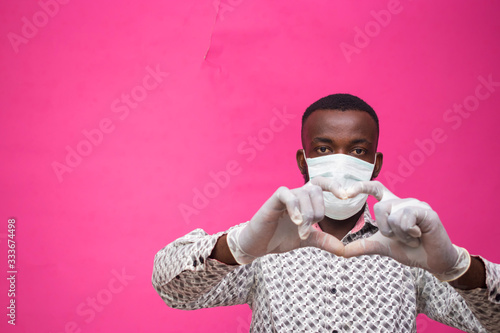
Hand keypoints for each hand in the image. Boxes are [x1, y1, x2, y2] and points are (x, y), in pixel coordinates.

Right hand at [227, 177, 345, 264]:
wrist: (258, 245)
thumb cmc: (280, 237)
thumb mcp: (306, 240)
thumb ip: (324, 240)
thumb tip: (344, 249)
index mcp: (305, 200)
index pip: (322, 184)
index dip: (335, 186)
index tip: (347, 196)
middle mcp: (296, 194)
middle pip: (316, 190)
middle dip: (318, 211)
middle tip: (309, 230)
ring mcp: (285, 196)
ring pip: (304, 194)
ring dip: (307, 216)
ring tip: (301, 233)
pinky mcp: (273, 201)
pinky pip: (287, 195)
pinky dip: (295, 209)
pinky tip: (296, 222)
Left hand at [342, 181, 469, 280]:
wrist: (434, 261)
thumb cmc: (410, 250)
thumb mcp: (382, 247)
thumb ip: (363, 245)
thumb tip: (341, 251)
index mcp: (392, 206)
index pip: (375, 188)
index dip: (360, 187)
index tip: (344, 191)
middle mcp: (403, 201)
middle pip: (380, 208)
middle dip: (386, 230)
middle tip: (401, 238)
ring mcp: (416, 204)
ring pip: (393, 216)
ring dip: (399, 234)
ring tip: (412, 238)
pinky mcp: (426, 211)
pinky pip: (405, 219)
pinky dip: (408, 233)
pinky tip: (419, 235)